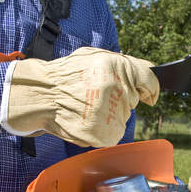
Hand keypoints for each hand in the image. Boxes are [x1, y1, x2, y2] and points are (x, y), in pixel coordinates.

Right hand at [0, 47, 158, 146]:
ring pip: (122, 118)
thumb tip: (146, 75)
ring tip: (87, 107)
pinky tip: (87, 121)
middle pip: (133, 100)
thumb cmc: (65, 76)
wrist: (40, 96)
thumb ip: (123, 64)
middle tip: (96, 95)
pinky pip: (114, 133)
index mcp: (114, 66)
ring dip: (110, 115)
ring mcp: (110, 113)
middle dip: (121, 98)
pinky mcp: (104, 134)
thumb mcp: (93, 57)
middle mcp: (115, 89)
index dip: (150, 88)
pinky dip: (104, 130)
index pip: (149, 79)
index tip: (149, 95)